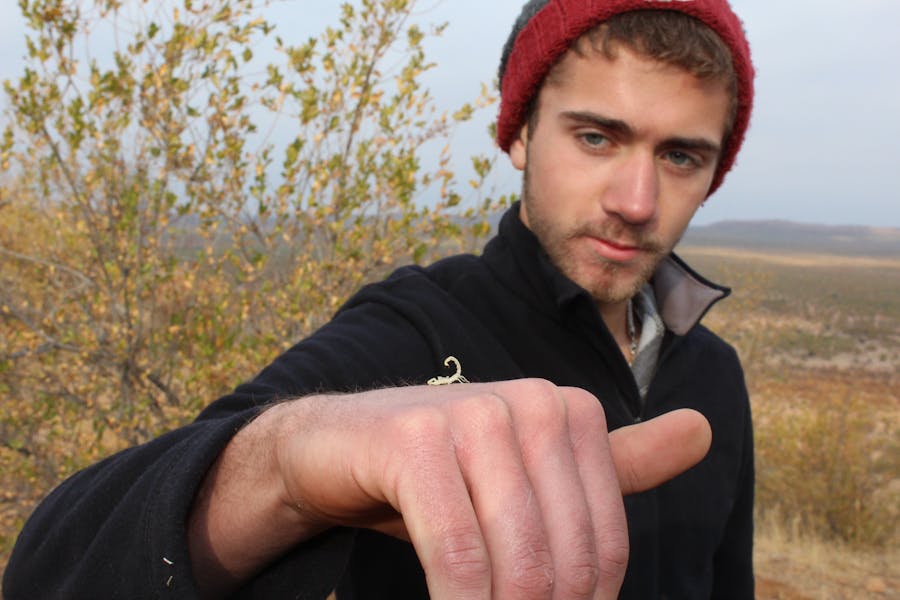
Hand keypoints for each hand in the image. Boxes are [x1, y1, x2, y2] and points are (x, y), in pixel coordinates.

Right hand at [262, 380, 710, 598]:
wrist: (342, 448)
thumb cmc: (445, 476)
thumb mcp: (534, 477)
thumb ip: (619, 463)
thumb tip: (704, 428)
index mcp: (571, 413)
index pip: (604, 548)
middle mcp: (531, 403)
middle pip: (562, 558)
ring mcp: (474, 415)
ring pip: (515, 558)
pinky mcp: (416, 437)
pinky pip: (457, 549)